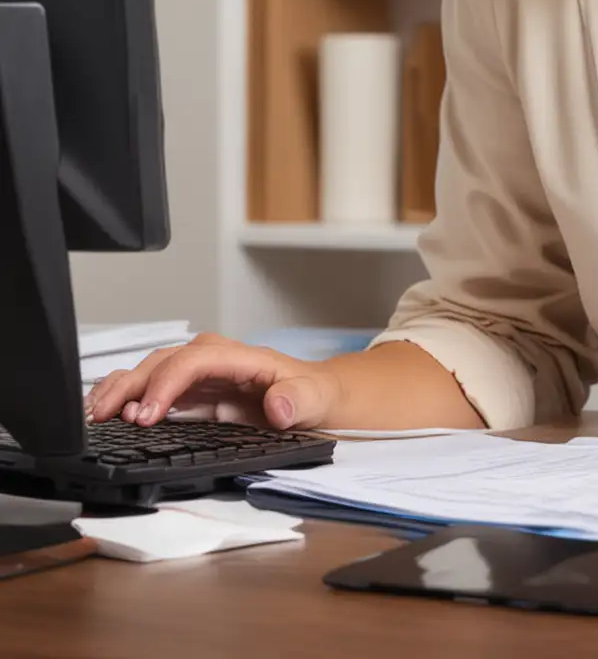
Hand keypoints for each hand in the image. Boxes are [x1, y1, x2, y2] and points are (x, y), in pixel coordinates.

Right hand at [84, 332, 341, 431]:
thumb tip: (276, 405)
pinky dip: (131, 399)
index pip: (196, 359)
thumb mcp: (317, 399)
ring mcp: (205, 380)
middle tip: (106, 416)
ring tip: (96, 413)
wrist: (322, 400)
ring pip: (155, 371)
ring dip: (124, 388)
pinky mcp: (197, 398)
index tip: (147, 415)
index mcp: (243, 359)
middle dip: (134, 384)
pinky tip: (109, 414)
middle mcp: (218, 364)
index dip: (168, 383)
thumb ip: (299, 399)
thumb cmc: (317, 396)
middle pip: (167, 360)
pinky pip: (157, 391)